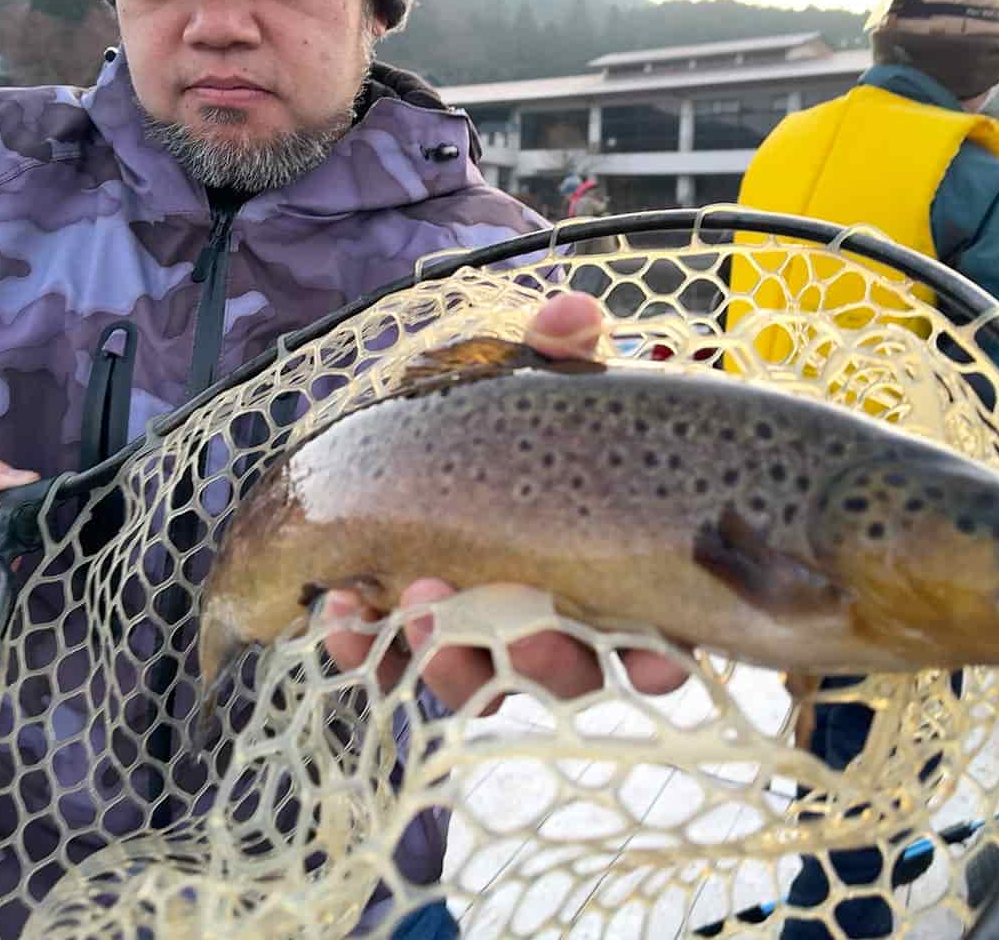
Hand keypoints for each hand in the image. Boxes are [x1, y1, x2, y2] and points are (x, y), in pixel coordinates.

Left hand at [322, 292, 690, 713]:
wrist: (427, 430)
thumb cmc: (515, 419)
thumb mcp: (545, 382)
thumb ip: (563, 353)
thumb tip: (571, 315)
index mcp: (621, 576)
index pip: (658, 646)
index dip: (654, 665)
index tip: (643, 657)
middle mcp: (563, 625)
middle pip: (566, 677)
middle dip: (537, 663)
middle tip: (505, 626)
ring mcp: (487, 640)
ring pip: (482, 682)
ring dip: (448, 663)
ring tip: (413, 613)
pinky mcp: (416, 637)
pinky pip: (396, 669)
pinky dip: (368, 650)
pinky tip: (341, 616)